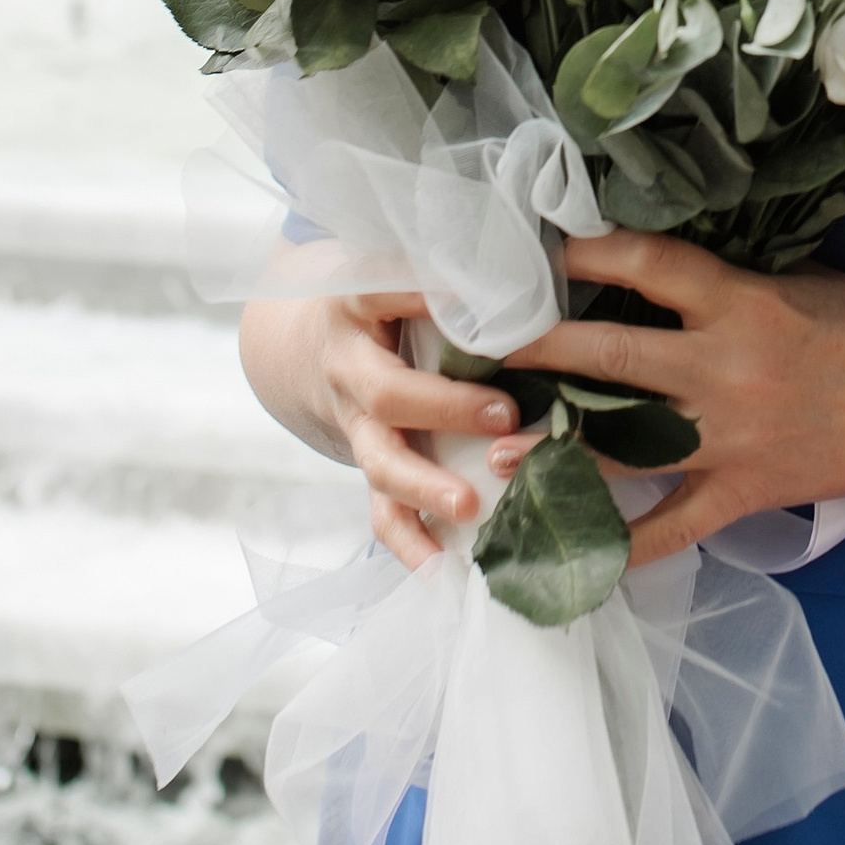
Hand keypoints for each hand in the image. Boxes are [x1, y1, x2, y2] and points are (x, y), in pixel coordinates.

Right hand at [236, 287, 528, 573]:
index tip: (486, 313)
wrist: (310, 345)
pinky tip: (443, 571)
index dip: (428, 303)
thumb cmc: (388, 299)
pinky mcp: (369, 467)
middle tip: (504, 413)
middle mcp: (350, 366)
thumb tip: (535, 278)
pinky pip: (382, 514)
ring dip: (424, 487)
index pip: (388, 294)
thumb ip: (454, 278)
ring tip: (467, 505)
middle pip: (386, 393)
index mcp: (360, 305)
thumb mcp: (404, 272)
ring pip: (380, 461)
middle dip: (444, 407)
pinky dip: (412, 545)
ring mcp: (355, 424)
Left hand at [506, 231, 844, 570]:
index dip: (588, 251)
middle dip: (538, 349)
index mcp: (745, 303)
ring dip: (555, 452)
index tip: (541, 245)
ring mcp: (732, 440)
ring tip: (496, 453)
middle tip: (479, 343)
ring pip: (624, 448)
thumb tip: (654, 268)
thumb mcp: (803, 284)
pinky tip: (571, 551)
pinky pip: (670, 531)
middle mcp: (728, 371)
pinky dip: (621, 547)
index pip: (650, 264)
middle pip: (612, 355)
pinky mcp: (744, 495)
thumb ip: (729, 282)